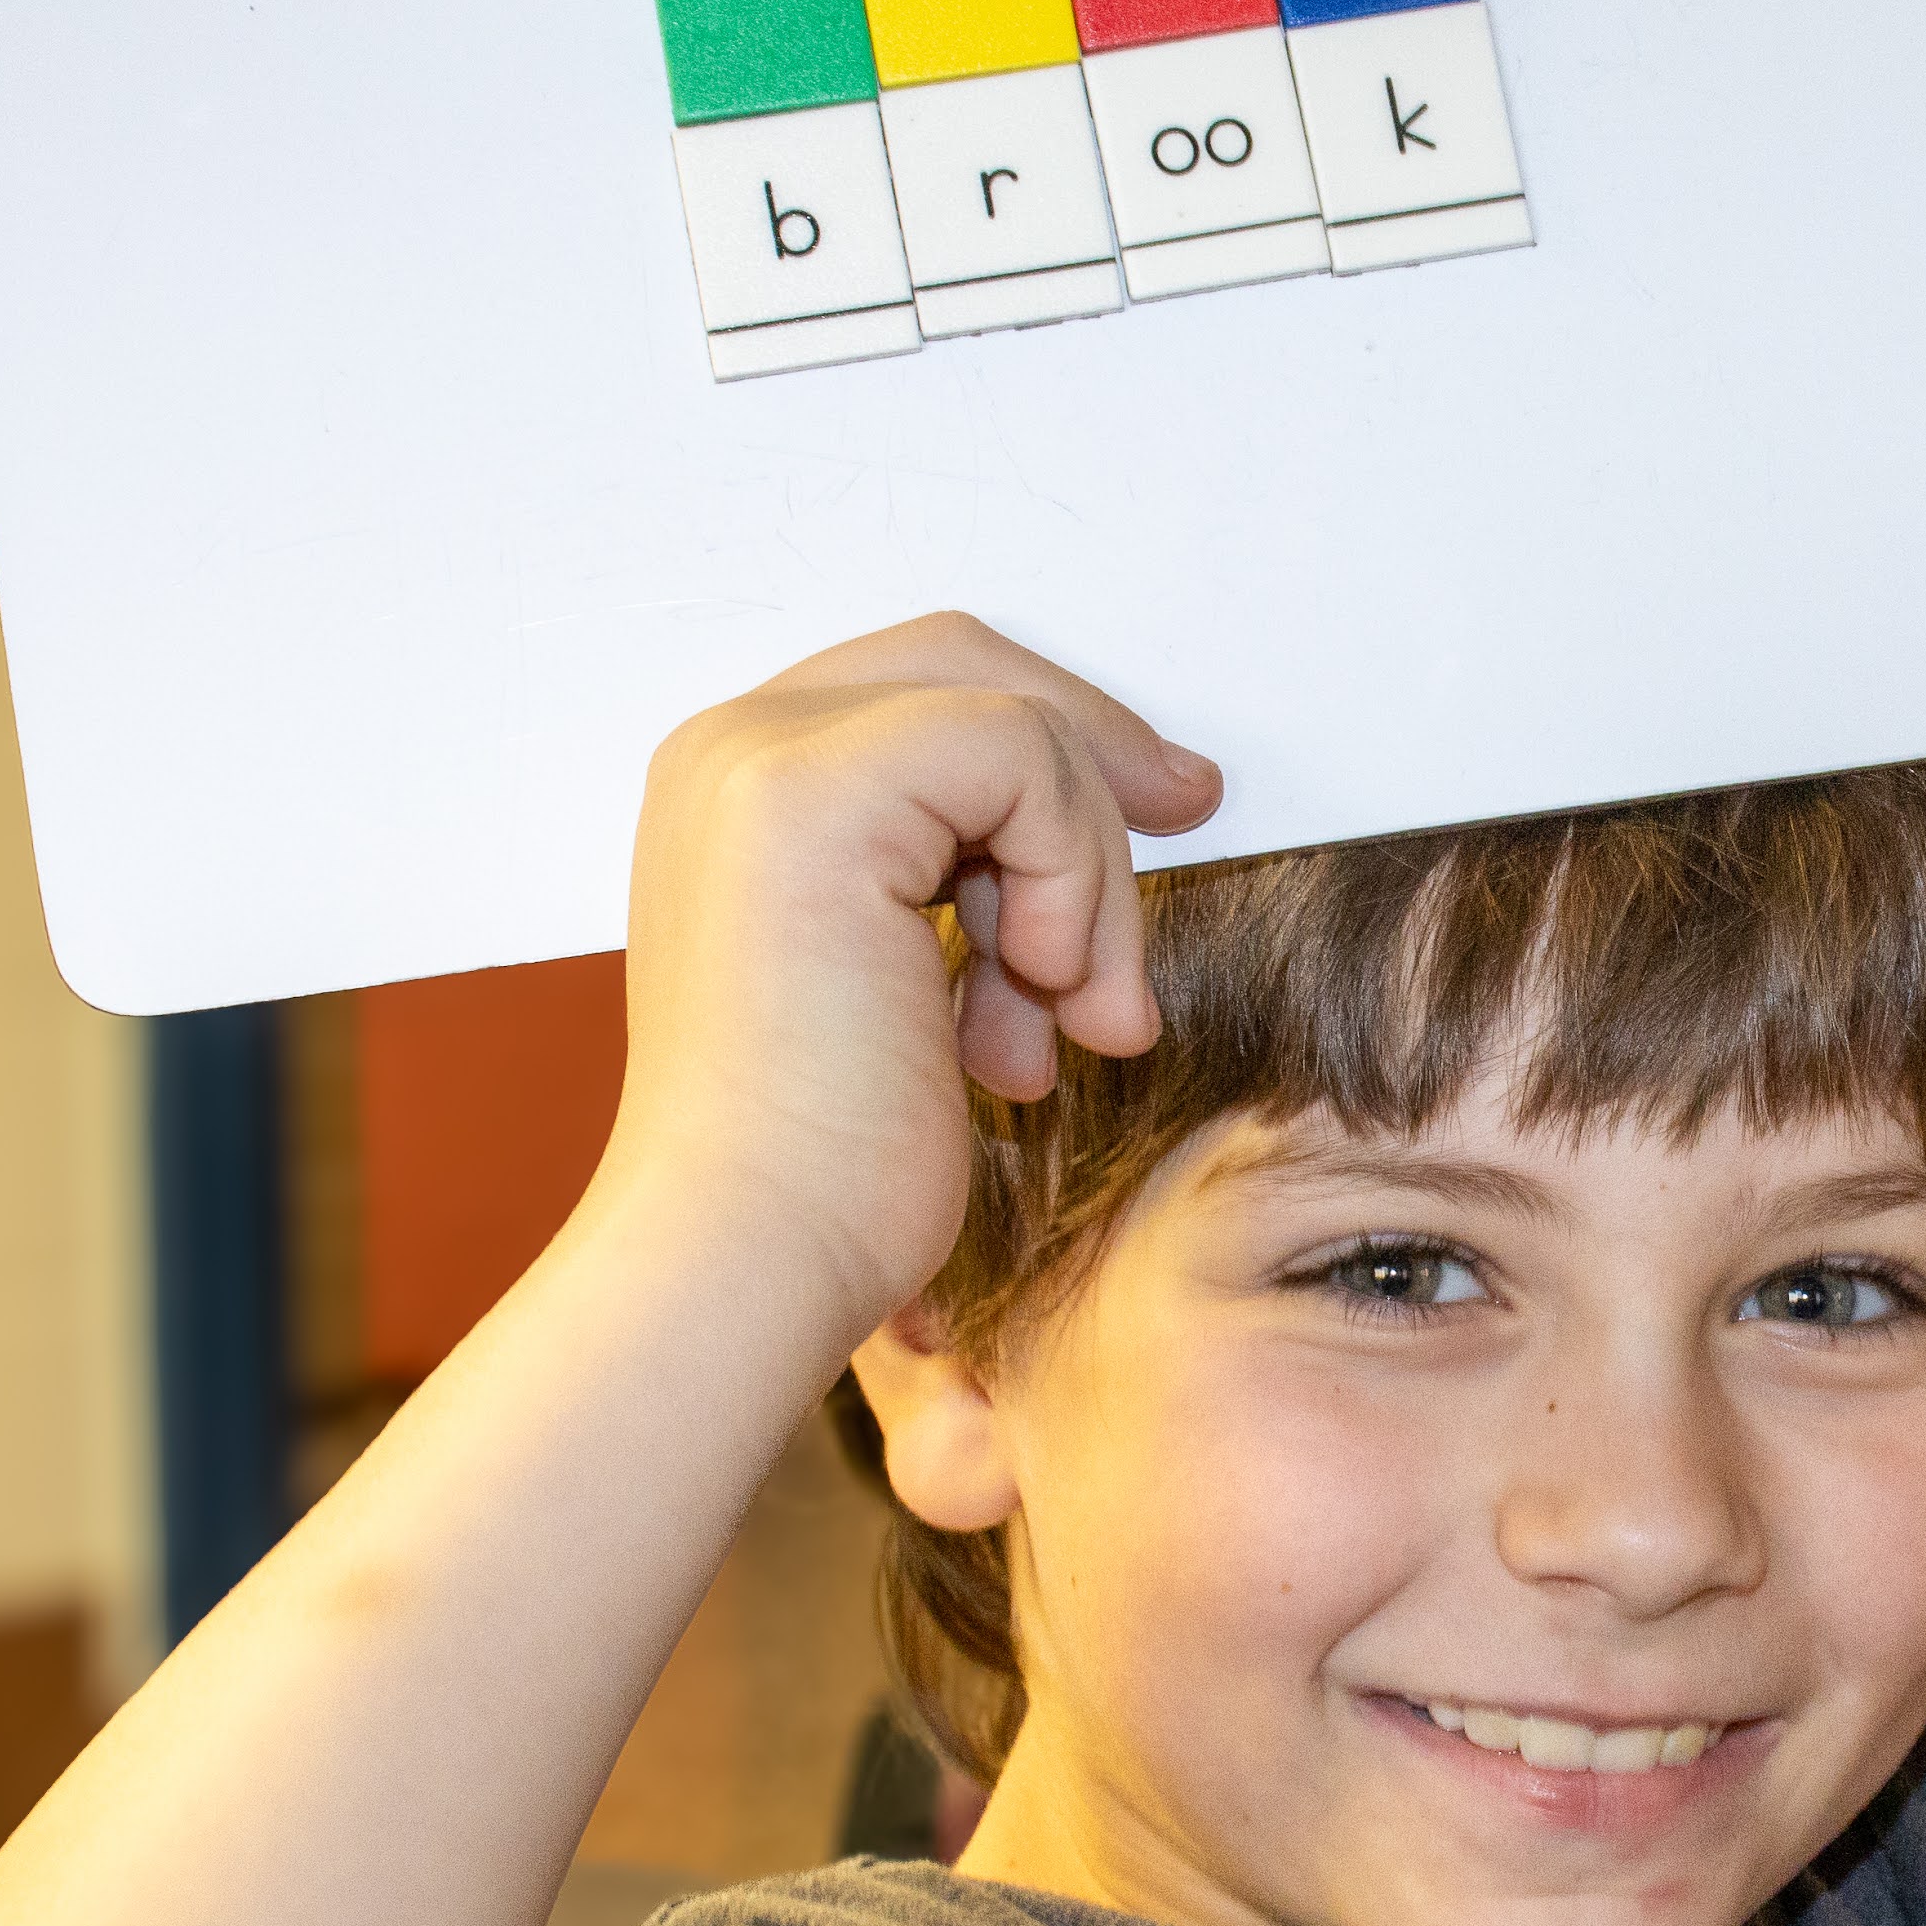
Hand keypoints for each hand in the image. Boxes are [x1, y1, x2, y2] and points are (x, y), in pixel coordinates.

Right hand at [600, 614, 1219, 1329]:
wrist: (751, 1259)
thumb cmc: (829, 1166)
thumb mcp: (920, 978)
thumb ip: (969, 874)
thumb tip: (1137, 793)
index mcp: (738, 793)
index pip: (930, 689)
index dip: (1061, 742)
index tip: (1167, 808)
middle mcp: (730, 753)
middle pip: (974, 666)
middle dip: (1095, 765)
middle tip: (1195, 817)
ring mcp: (760, 762)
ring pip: (1018, 727)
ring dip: (1087, 881)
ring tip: (1073, 1019)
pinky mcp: (813, 795)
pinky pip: (1023, 759)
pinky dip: (1070, 880)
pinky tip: (1039, 996)